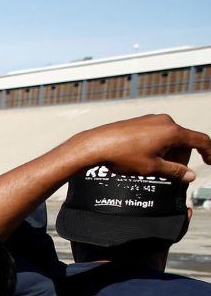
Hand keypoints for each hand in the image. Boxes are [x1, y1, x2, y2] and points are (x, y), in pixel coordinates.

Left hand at [65, 114, 210, 182]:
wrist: (96, 144)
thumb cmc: (123, 155)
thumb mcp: (152, 168)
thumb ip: (175, 171)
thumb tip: (190, 176)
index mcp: (172, 132)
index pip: (200, 140)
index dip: (209, 152)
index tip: (210, 161)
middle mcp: (165, 121)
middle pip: (184, 140)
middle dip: (181, 157)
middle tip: (170, 173)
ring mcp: (152, 119)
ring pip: (170, 137)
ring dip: (169, 152)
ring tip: (153, 166)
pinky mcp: (141, 121)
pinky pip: (158, 133)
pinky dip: (158, 145)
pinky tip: (144, 157)